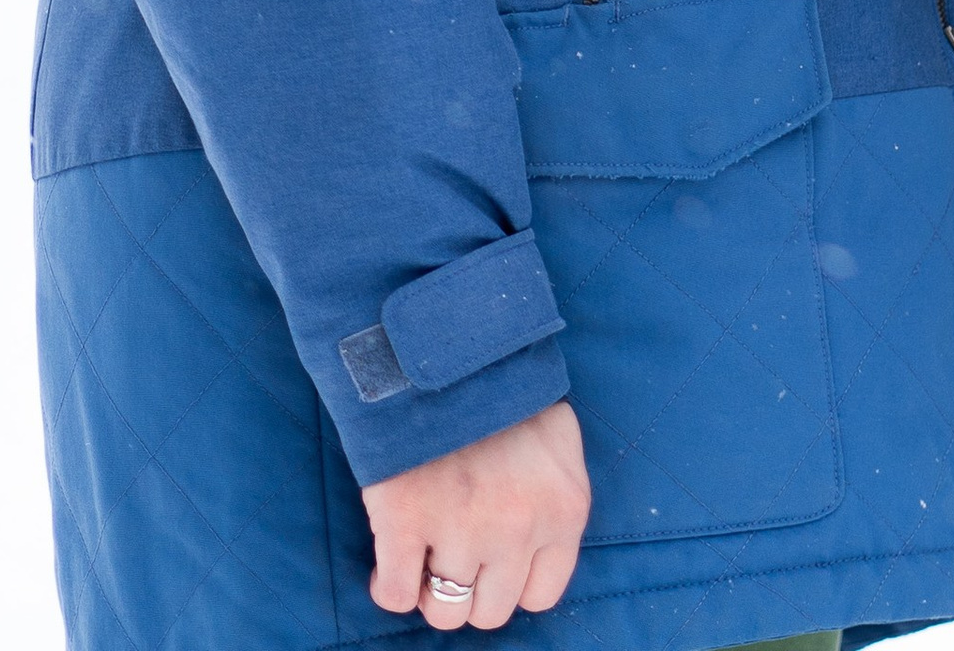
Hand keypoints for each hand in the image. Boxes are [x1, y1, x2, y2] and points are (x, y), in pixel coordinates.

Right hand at [364, 402, 589, 628]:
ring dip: (430, 588)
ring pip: (444, 611)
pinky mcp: (406, 522)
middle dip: (470, 589)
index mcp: (563, 510)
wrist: (446, 343)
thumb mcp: (556, 441)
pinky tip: (391, 557)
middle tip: (453, 553)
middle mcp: (519, 529)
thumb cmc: (502, 392)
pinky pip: (395, 596)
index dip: (510, 581)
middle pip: (490, 610)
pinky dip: (389, 585)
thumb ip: (553, 501)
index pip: (541, 594)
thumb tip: (537, 554)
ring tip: (424, 552)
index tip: (492, 561)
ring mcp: (462, 529)